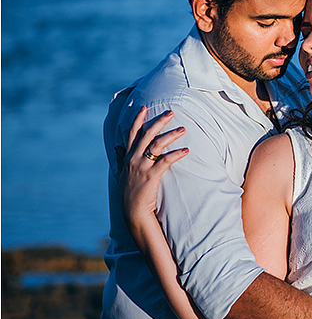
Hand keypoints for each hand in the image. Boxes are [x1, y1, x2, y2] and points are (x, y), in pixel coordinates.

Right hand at [120, 107, 188, 226]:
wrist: (132, 211)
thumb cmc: (130, 192)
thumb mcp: (122, 173)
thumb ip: (120, 158)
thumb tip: (117, 148)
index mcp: (127, 156)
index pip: (132, 133)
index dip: (138, 120)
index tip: (144, 107)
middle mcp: (133, 159)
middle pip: (146, 134)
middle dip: (159, 121)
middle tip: (171, 112)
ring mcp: (141, 167)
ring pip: (157, 145)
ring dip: (171, 135)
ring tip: (183, 129)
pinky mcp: (151, 176)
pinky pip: (166, 161)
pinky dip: (177, 154)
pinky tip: (187, 150)